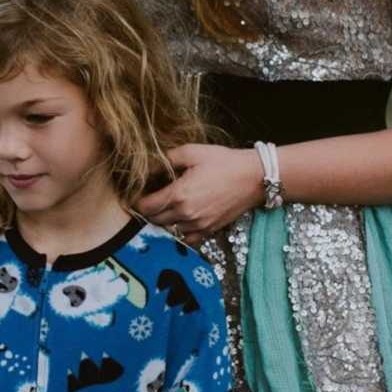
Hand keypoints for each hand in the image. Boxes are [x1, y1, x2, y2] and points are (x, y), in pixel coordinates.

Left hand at [137, 144, 264, 244]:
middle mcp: (186, 214)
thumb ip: (165, 160)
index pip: (145, 206)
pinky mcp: (209, 230)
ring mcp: (198, 225)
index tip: (137, 192)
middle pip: (154, 220)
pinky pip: (186, 239)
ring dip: (163, 219)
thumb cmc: (224, 162)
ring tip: (165, 205)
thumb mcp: (191, 152)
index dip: (137, 200)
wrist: (254, 177)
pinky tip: (181, 218)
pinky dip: (179, 231)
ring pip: (168, 229)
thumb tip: (146, 168)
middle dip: (148, 209)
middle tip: (149, 196)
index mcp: (179, 195)